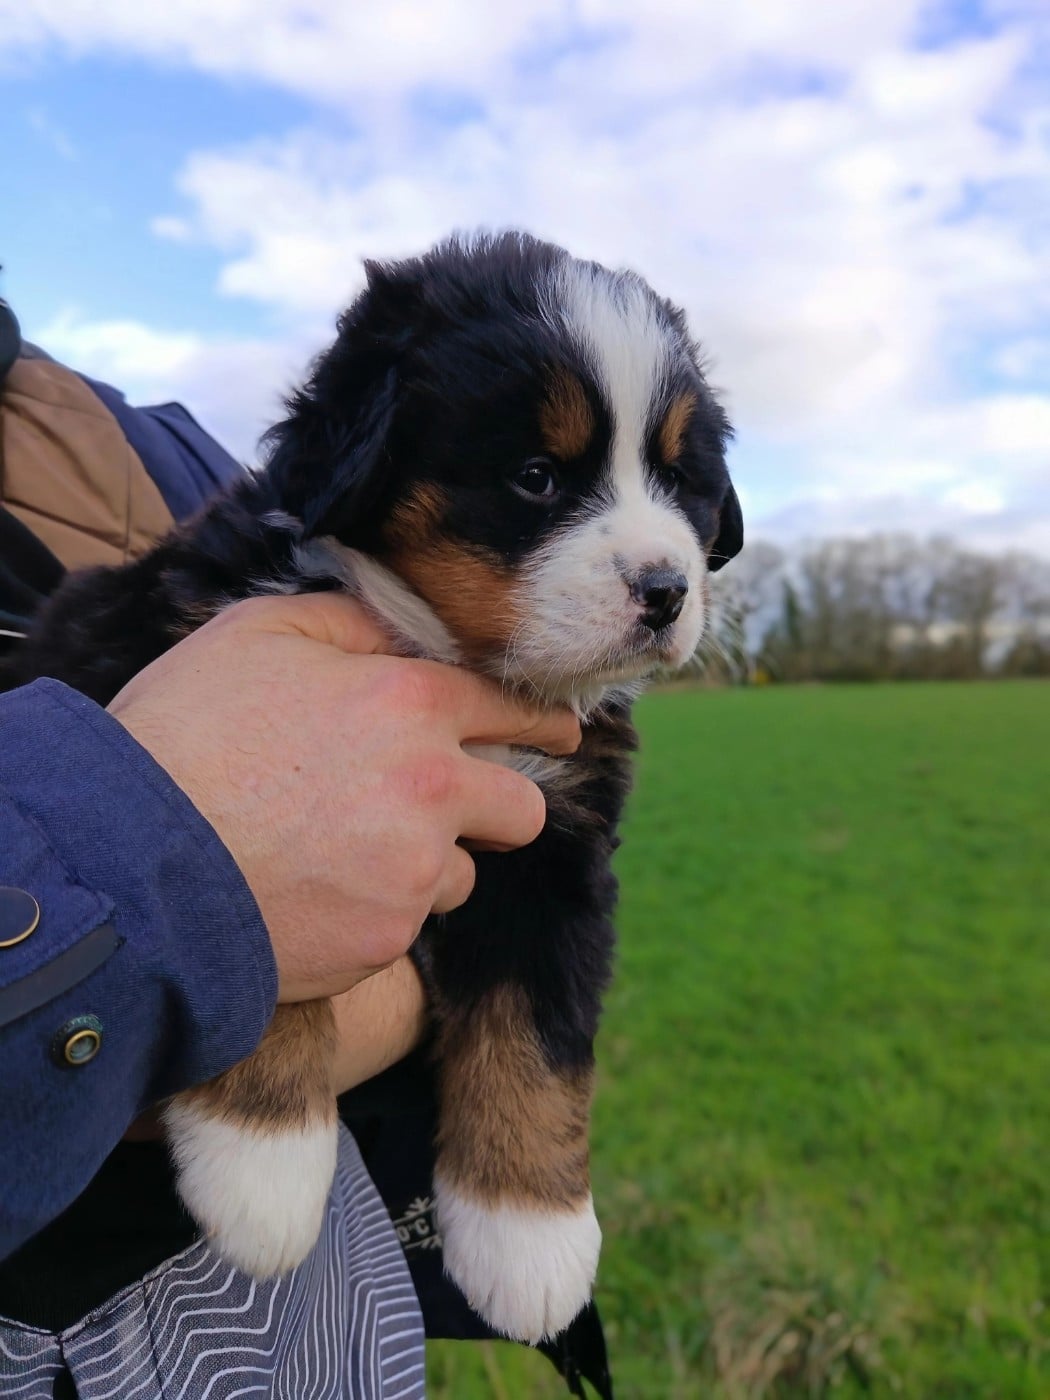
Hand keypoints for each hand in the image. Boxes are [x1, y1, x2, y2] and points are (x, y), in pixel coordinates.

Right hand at [107, 593, 579, 1000]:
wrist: (125, 862)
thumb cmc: (183, 736)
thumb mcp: (257, 634)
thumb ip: (349, 622)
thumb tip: (401, 629)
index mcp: (411, 704)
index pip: (515, 712)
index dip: (541, 724)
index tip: (558, 735)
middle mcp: (433, 791)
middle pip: (521, 809)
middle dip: (495, 807)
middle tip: (444, 808)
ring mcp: (414, 874)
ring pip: (460, 875)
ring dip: (424, 866)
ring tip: (339, 853)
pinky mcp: (384, 940)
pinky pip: (405, 926)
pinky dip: (374, 913)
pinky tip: (314, 893)